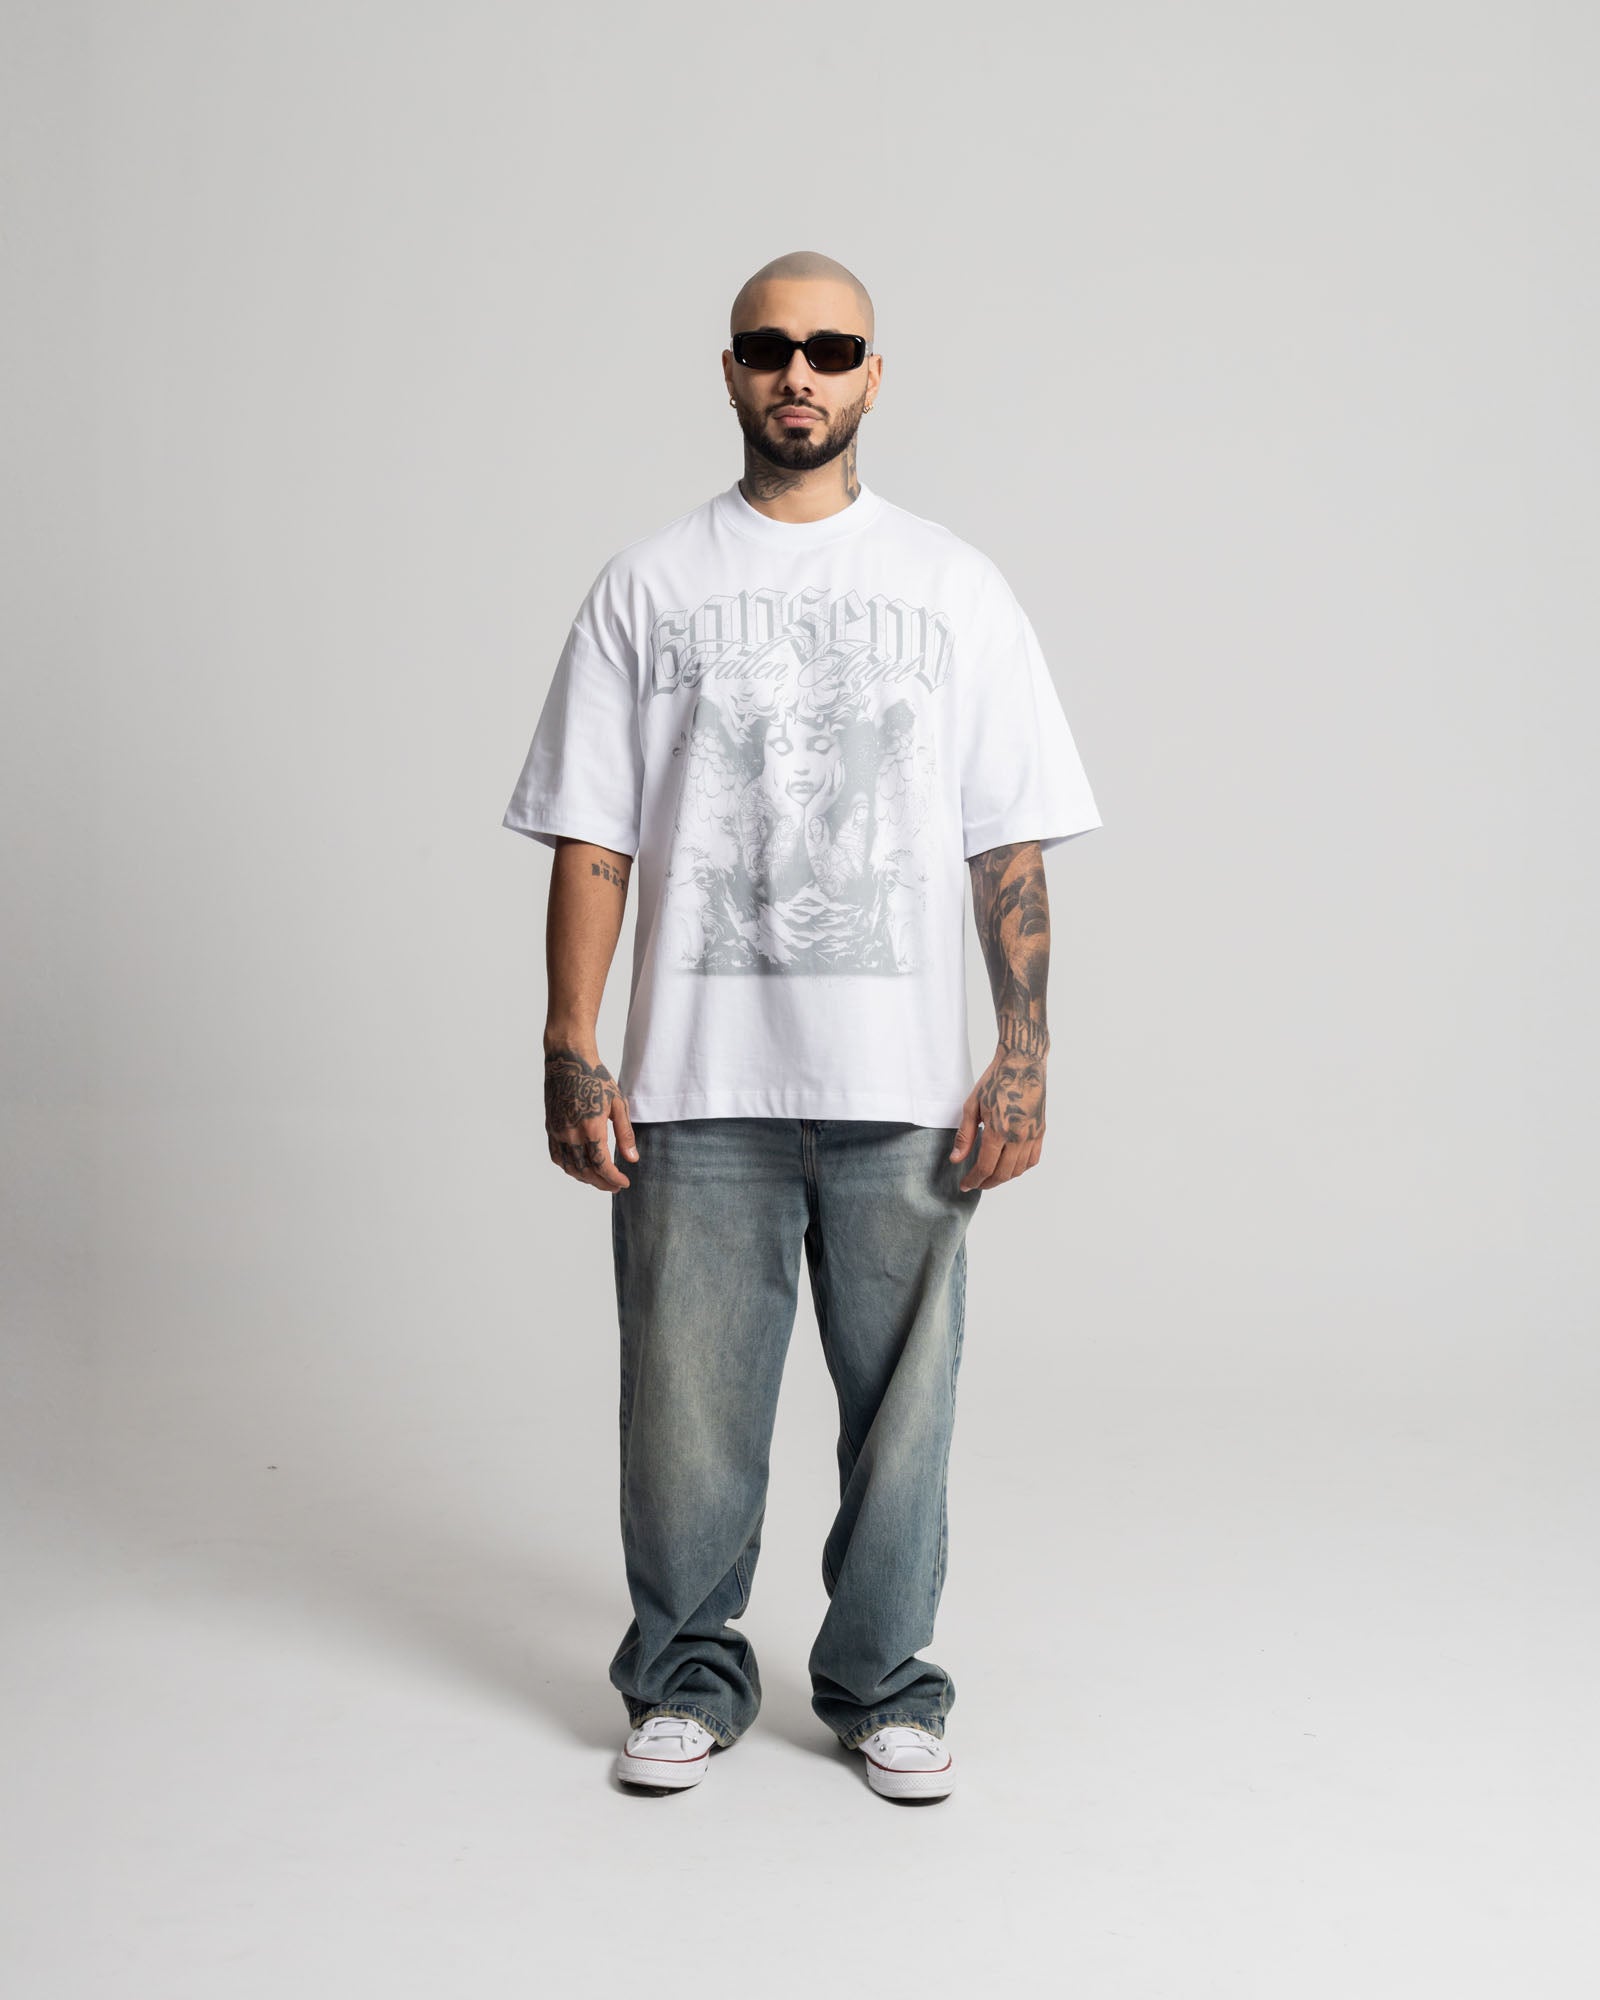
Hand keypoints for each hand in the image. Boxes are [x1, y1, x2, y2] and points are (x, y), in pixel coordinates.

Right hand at [544, 1041, 638, 1190]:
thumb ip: (625, 1134)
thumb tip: (632, 1159)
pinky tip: (579, 1168)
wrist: (568, 1061)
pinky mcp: (550, 1128)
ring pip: (570, 1167)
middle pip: (586, 1171)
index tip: (624, 1183)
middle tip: (615, 1186)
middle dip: (601, 1183)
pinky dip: (568, 1167)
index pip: (602, 1165)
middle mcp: (572, 1133)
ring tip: (599, 1179)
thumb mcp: (618, 1104)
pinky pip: (557, 1156)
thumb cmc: (596, 1078)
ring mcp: (558, 1131)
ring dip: (585, 1178)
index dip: (613, 1179)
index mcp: (591, 1127)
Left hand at [950, 1040, 1047, 1191]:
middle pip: (1003, 1173)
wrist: (1023, 1063)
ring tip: (990, 1176)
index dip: (974, 1179)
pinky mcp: (1041, 1131)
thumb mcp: (972, 1106)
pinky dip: (1020, 1168)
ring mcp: (1033, 1135)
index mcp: (999, 1130)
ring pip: (1019, 1170)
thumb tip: (956, 1160)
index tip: (966, 1184)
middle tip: (976, 1183)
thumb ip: (964, 1136)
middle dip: (987, 1183)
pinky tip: (1009, 1166)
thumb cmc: (995, 1081)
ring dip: (1003, 1178)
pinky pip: (1033, 1159)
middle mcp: (1019, 1136)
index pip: (986, 1167)